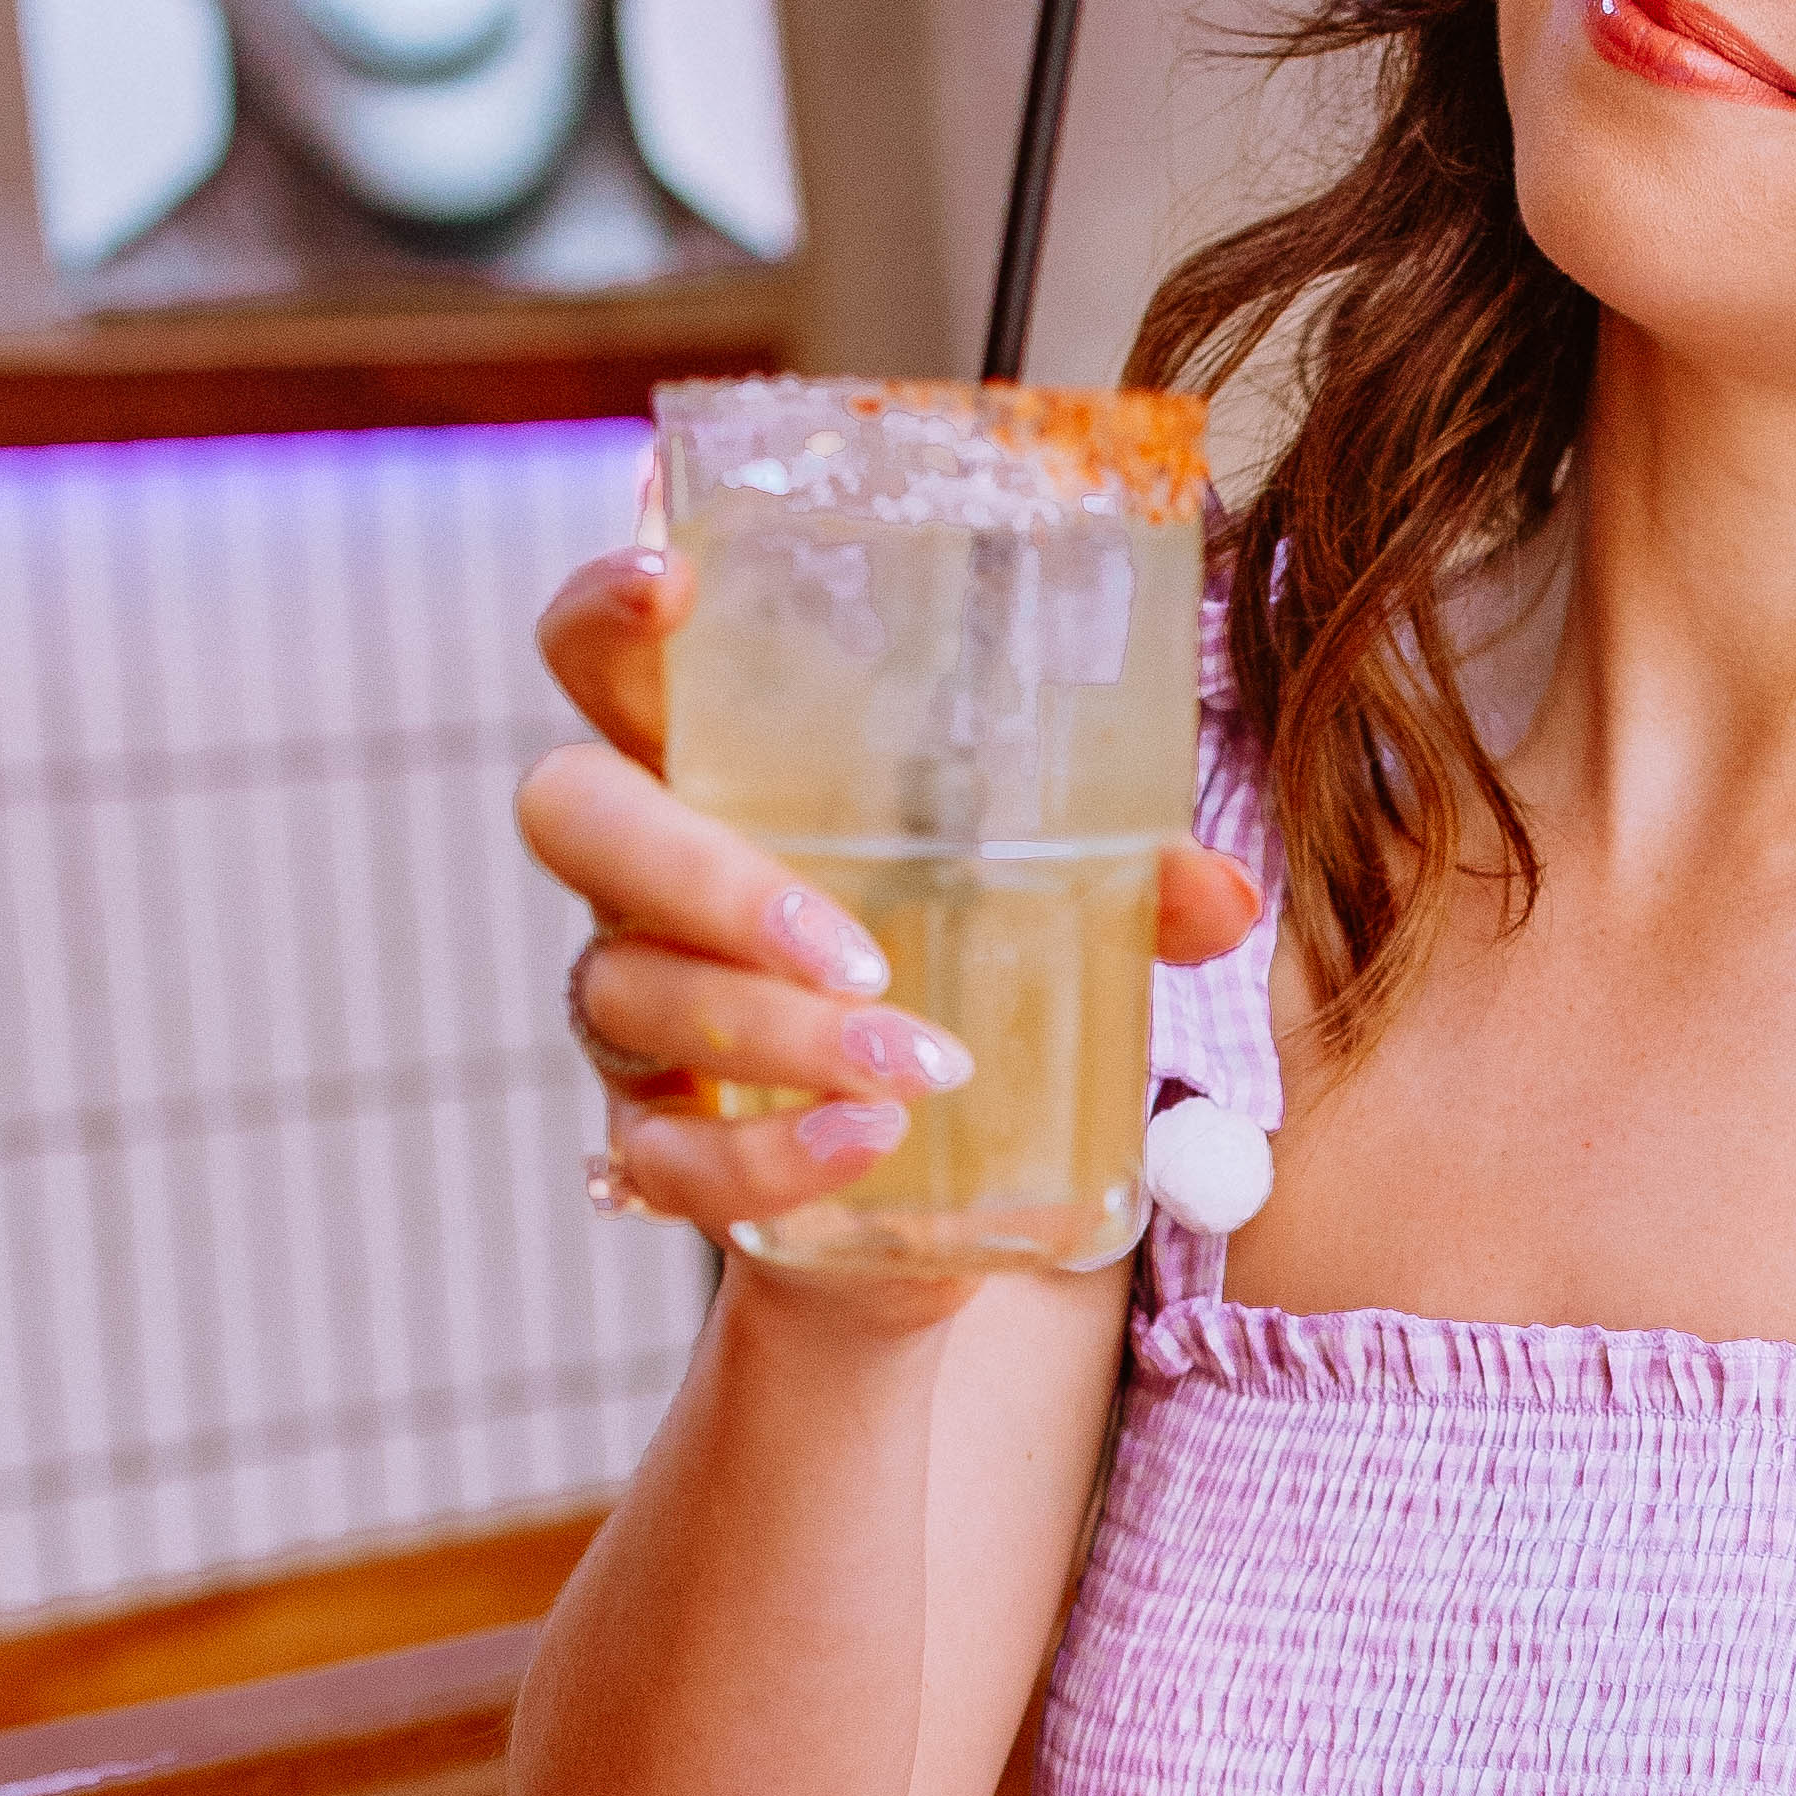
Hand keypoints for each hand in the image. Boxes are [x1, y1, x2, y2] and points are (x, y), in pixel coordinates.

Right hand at [523, 547, 1263, 1260]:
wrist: (914, 1214)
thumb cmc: (959, 995)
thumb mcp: (1042, 919)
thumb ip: (1121, 886)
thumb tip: (1221, 891)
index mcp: (717, 777)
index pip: (603, 661)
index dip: (607, 611)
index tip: (672, 581)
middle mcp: (640, 884)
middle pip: (575, 817)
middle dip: (704, 872)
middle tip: (856, 945)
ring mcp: (631, 1016)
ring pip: (634, 994)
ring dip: (780, 1033)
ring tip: (925, 1065)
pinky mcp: (653, 1148)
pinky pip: (666, 1156)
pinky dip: (772, 1155)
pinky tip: (872, 1145)